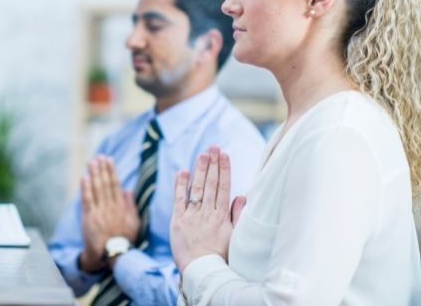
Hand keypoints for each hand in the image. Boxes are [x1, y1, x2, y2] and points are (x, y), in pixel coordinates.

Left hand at [79, 156, 139, 271]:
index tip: (108, 160)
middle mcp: (110, 207)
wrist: (112, 255)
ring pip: (96, 189)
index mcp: (121, 207)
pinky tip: (83, 177)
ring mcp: (99, 212)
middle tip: (98, 156)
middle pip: (105, 183)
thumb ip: (131, 206)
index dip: (111, 170)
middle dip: (101, 168)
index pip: (115, 184)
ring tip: (91, 162)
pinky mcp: (89, 218)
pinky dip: (85, 188)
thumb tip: (128, 190)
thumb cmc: (125, 240)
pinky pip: (87, 200)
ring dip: (93, 174)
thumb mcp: (134, 223)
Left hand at [170, 146, 246, 273]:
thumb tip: (242, 195)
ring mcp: (192, 216)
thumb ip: (238, 215)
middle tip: (213, 147)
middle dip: (213, 164)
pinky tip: (183, 172)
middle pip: (211, 184)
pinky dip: (180, 185)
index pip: (224, 187)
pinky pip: (179, 200)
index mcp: (222, 216)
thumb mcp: (235, 237)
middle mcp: (207, 213)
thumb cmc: (220, 257)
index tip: (224, 155)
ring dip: (200, 170)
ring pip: (197, 188)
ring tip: (203, 154)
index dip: (224, 169)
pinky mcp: (177, 221)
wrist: (202, 272)